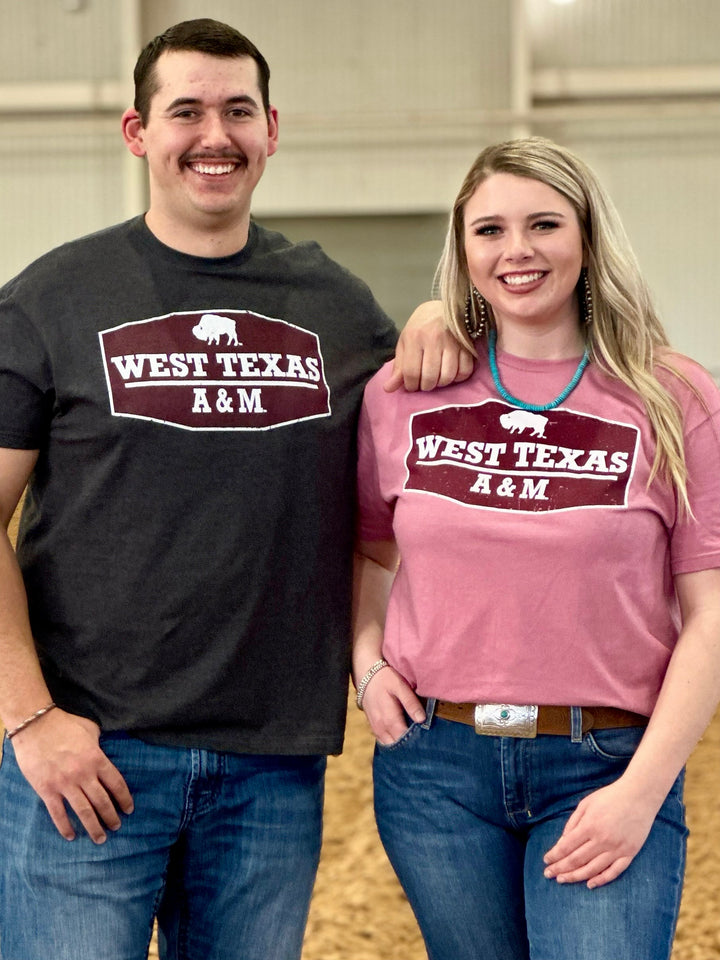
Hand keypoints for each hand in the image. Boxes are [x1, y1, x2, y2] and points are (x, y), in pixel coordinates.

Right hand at [10, 708, 133, 843]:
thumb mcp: (90, 729)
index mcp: (96, 759)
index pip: (116, 784)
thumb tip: (104, 751)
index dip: (124, 799)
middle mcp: (83, 774)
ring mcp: (64, 783)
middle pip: (102, 801)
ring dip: (93, 827)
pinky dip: (65, 827)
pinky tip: (71, 836)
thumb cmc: (65, 724)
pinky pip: (58, 813)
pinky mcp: (46, 790)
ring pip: (84, 811)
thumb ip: (99, 743)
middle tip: (116, 827)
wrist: (35, 725)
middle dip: (111, 817)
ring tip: (100, 838)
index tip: (128, 809)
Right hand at [360, 666, 424, 744]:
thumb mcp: (400, 686)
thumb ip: (411, 703)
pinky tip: (403, 735)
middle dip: (410, 745)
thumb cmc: (385, 679)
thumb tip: (422, 719)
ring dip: (402, 744)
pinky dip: (394, 741)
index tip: (428, 738)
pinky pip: (385, 741)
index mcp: (390, 720)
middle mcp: (381, 728)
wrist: (366, 675)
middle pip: (398, 746)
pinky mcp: (374, 728)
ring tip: (415, 738)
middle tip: (424, 739)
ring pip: (391, 746)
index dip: (417, 741)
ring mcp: (376, 729)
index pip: (405, 740)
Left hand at [384, 301, 473, 391]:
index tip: (412, 385)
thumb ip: (399, 367)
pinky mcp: (468, 345)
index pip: (411, 372)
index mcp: (415, 337)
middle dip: (425, 386)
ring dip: (441, 384)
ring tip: (436, 379)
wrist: (444, 307)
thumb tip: (388, 389)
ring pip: (447, 376)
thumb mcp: (405, 343)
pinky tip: (451, 374)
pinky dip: (458, 378)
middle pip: (430, 377)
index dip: (411, 385)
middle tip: (424, 383)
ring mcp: (453, 342)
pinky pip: (465, 371)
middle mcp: (434, 338)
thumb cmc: (421, 327)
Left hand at [542, 778, 660, 888]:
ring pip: (592, 869)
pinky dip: (601, 880)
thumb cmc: (610, 797)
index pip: (567, 846)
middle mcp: (602, 840)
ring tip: (563, 880)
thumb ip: (573, 823)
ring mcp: (617, 848)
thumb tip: (563, 842)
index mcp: (589, 826)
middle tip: (548, 874)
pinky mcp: (630, 853)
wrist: (639, 795)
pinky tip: (589, 884)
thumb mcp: (586, 804)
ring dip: (575, 876)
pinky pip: (614, 872)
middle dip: (560, 868)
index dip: (554, 855)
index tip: (546, 861)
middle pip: (577, 860)